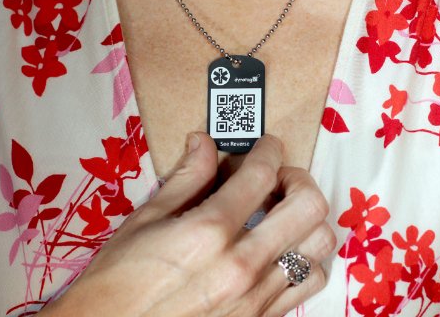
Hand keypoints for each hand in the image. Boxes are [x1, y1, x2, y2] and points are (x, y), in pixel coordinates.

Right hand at [41, 133, 335, 316]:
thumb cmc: (120, 278)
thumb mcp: (148, 219)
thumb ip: (186, 177)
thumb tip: (204, 142)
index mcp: (208, 231)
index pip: (261, 173)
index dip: (269, 149)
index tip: (266, 145)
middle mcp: (241, 264)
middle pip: (307, 205)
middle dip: (298, 178)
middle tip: (279, 177)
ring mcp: (256, 297)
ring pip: (319, 245)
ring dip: (307, 219)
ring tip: (283, 213)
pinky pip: (309, 282)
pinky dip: (305, 257)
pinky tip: (280, 249)